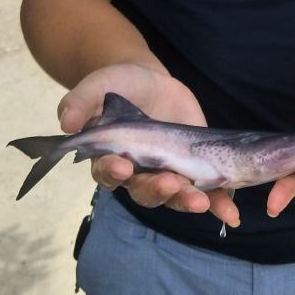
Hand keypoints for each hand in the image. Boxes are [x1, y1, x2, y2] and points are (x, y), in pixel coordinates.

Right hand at [58, 64, 239, 227]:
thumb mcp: (97, 85)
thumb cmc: (118, 84)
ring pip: (174, 196)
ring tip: (201, 202)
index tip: (123, 166)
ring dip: (187, 201)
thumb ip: (80, 101)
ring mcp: (167, 172)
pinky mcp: (194, 168)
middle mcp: (137, 173)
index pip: (108, 172)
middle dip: (157, 190)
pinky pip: (205, 191)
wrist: (149, 81)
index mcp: (109, 157)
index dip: (114, 172)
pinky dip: (218, 203)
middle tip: (170, 185)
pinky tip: (229, 213)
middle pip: (143, 191)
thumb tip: (65, 121)